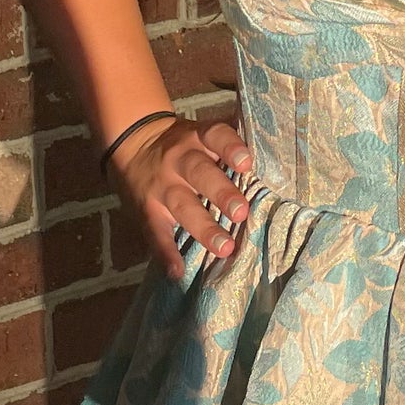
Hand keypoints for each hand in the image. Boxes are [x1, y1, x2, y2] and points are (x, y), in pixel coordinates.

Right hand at [114, 116, 254, 280]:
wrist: (133, 143)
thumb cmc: (183, 145)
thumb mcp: (200, 133)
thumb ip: (227, 144)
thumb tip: (272, 156)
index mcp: (197, 138)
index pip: (215, 136)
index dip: (230, 148)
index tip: (246, 163)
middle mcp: (179, 159)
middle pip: (200, 173)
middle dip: (221, 192)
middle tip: (241, 212)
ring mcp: (162, 186)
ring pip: (182, 204)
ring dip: (203, 227)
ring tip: (224, 247)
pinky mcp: (147, 209)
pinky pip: (155, 231)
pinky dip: (165, 252)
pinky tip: (177, 271)